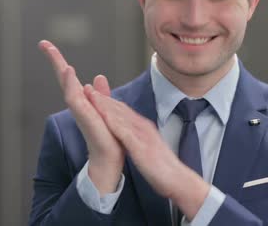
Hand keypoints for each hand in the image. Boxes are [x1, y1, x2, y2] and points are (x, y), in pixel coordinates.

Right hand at [38, 40, 123, 194]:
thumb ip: (102, 93)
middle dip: (55, 60)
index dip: (59, 61)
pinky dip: (71, 85)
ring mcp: (80, 111)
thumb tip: (97, 77)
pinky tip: (69, 72)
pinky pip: (76, 100)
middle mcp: (79, 104)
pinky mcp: (86, 119)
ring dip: (62, 72)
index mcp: (83, 100)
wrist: (110, 158)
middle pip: (64, 78)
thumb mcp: (106, 109)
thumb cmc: (108, 137)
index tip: (47, 45)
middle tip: (43, 43)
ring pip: (68, 87)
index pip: (68, 77)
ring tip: (54, 53)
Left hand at [88, 91, 209, 219]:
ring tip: (92, 97)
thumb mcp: (151, 147)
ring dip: (107, 106)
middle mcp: (144, 128)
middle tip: (90, 89)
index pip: (125, 111)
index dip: (110, 102)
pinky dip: (115, 123)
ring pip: (122, 117)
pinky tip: (104, 117)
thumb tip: (132, 135)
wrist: (177, 179)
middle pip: (122, 110)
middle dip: (105, 99)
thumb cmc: (164, 167)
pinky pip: (126, 133)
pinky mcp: (141, 148)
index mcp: (146, 128)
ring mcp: (143, 136)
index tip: (97, 96)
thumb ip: (142, 138)